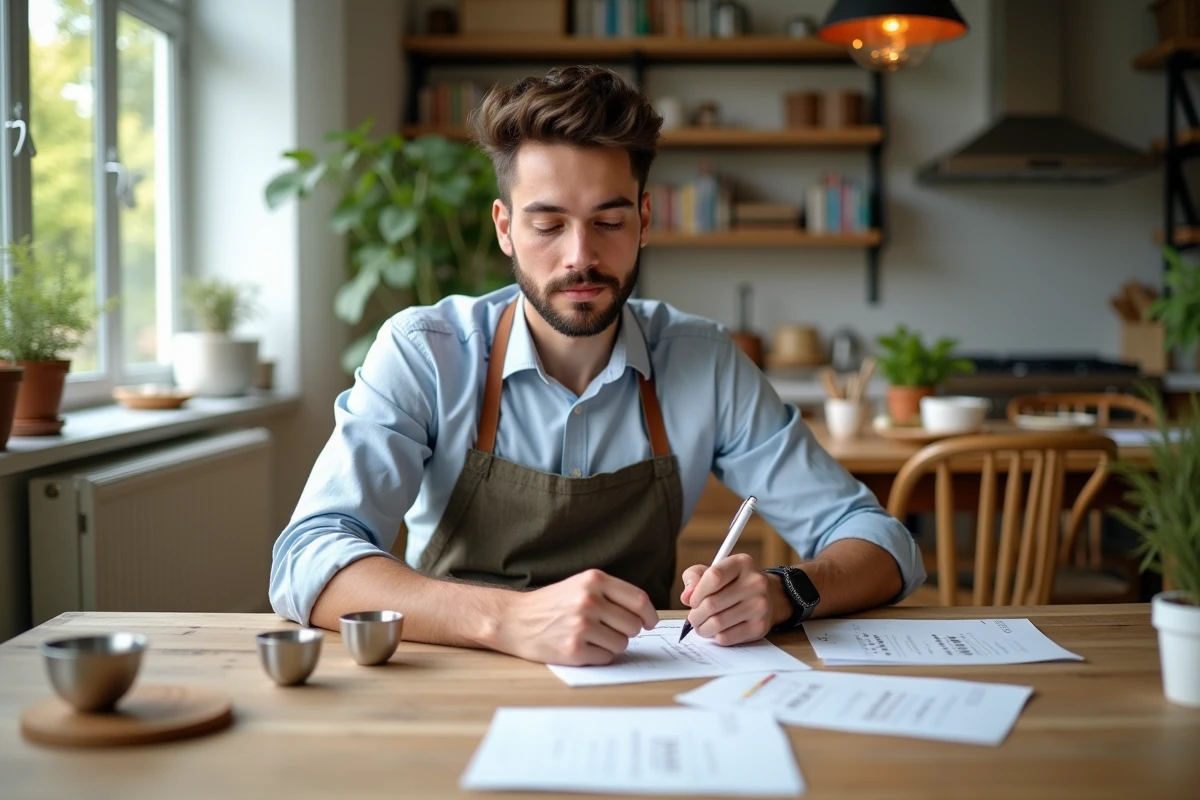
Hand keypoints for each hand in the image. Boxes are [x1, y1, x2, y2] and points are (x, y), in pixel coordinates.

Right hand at [497, 570, 658, 665]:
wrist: (515, 619)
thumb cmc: (552, 604)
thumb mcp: (580, 585)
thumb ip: (611, 594)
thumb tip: (646, 616)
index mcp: (593, 580)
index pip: (639, 600)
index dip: (649, 615)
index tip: (650, 622)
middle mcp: (588, 601)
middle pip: (633, 625)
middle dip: (626, 631)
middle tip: (607, 629)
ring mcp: (581, 626)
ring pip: (622, 644)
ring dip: (611, 644)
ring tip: (590, 636)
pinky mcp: (574, 650)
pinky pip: (606, 658)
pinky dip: (598, 656)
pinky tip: (581, 646)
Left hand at [680, 553, 784, 645]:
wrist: (768, 596)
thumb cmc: (733, 583)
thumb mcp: (715, 570)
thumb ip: (695, 578)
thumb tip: (686, 596)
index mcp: (742, 563)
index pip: (713, 577)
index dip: (697, 592)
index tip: (692, 600)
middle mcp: (755, 583)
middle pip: (712, 603)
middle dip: (695, 615)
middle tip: (693, 618)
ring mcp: (760, 606)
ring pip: (717, 623)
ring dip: (702, 628)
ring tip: (700, 626)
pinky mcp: (760, 627)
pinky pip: (727, 637)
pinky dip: (715, 636)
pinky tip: (715, 631)